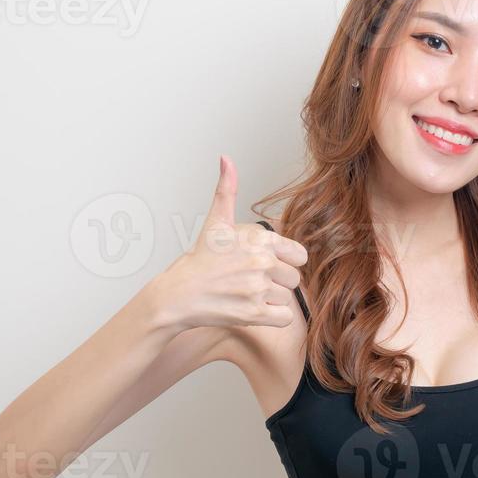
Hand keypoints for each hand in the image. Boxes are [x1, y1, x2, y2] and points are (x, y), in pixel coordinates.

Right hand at [152, 155, 308, 330]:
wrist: (177, 295)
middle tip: (249, 281)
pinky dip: (272, 318)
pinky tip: (253, 310)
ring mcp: (257, 288)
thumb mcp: (216, 223)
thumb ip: (226, 190)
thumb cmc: (199, 261)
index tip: (265, 265)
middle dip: (276, 282)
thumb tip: (226, 159)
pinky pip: (284, 318)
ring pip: (287, 298)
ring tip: (245, 294)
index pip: (300, 255)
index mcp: (259, 240)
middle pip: (294, 279)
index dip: (285, 261)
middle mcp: (261, 262)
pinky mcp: (253, 313)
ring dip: (270, 300)